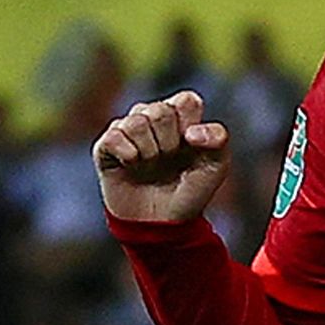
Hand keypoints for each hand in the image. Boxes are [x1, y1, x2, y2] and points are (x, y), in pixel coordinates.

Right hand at [92, 92, 230, 225]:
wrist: (161, 224)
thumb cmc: (189, 192)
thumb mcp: (215, 168)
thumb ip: (218, 140)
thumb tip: (191, 132)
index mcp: (180, 117)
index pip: (186, 101)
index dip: (189, 125)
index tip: (190, 147)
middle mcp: (152, 118)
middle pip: (160, 111)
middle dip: (168, 143)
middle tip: (167, 161)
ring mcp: (127, 130)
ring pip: (136, 122)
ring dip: (149, 151)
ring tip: (150, 166)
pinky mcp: (106, 146)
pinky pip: (114, 136)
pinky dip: (127, 154)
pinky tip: (131, 166)